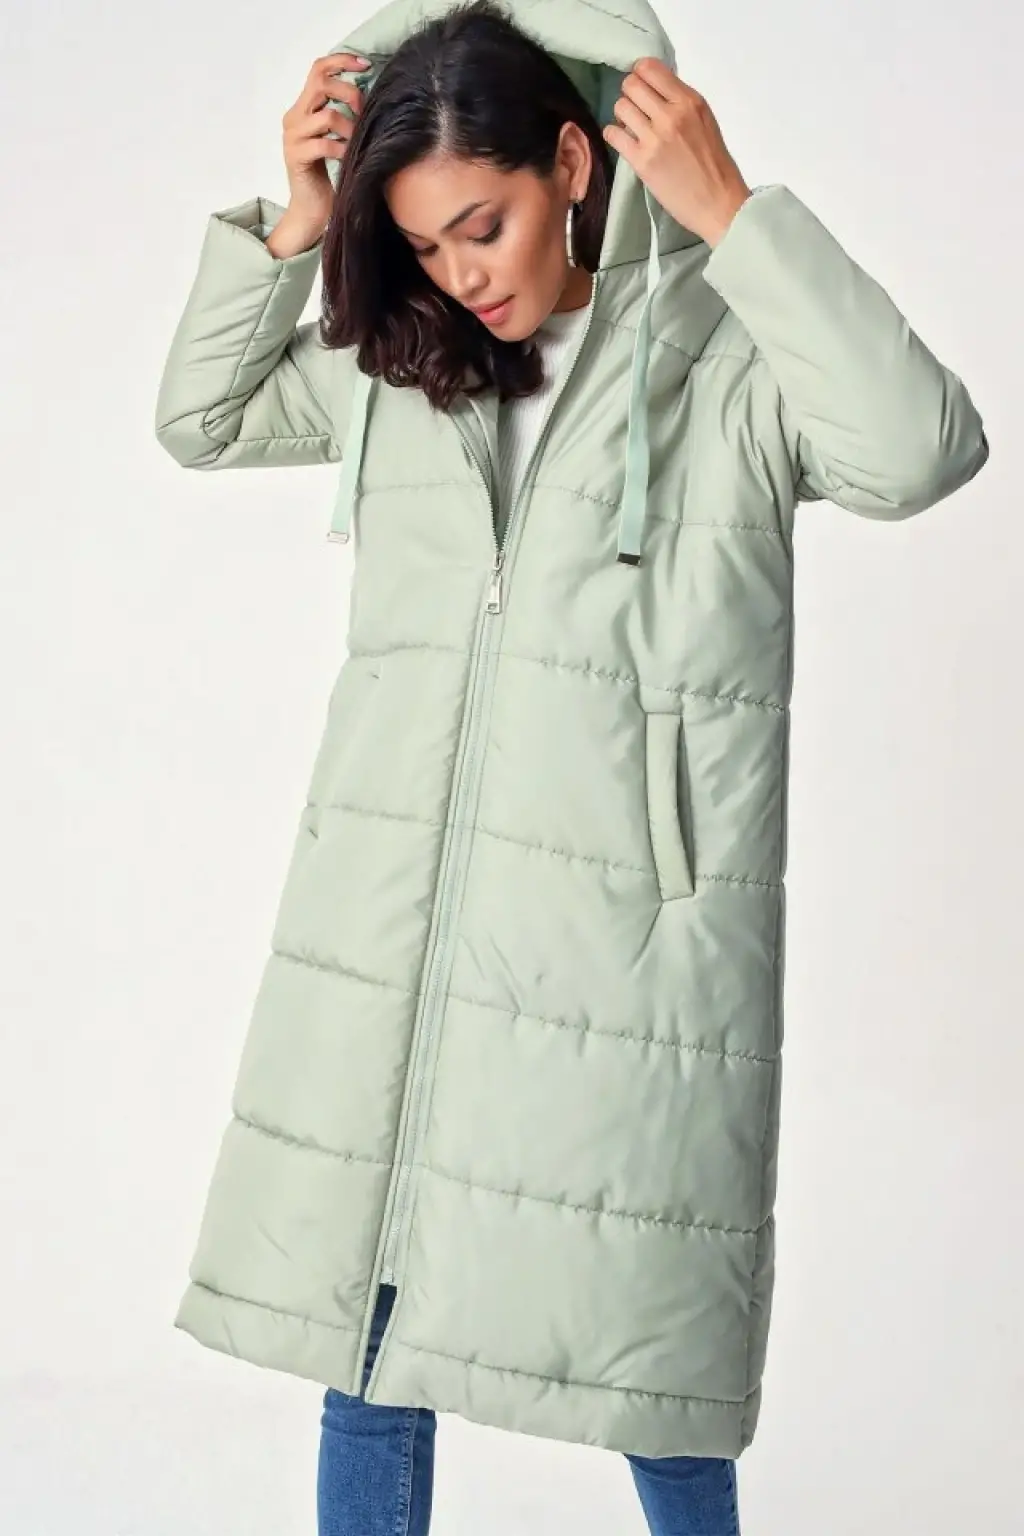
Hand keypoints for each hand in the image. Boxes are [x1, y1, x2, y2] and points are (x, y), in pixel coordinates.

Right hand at [274, 51, 370, 246]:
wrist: (311, 210)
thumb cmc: (329, 175)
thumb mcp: (337, 137)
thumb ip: (343, 114)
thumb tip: (370, 93)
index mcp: (302, 108)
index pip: (318, 69)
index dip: (342, 61)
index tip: (365, 65)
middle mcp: (294, 118)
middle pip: (321, 83)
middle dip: (349, 92)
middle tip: (364, 112)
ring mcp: (292, 137)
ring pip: (326, 115)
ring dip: (350, 127)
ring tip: (358, 142)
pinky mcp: (296, 157)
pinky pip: (325, 144)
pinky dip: (342, 149)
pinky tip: (349, 157)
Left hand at [602, 58, 751, 246]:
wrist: (718, 203)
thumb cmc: (715, 165)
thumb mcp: (704, 121)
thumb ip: (681, 103)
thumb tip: (656, 90)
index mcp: (689, 101)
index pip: (650, 67)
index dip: (640, 74)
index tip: (642, 86)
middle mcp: (671, 114)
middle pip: (631, 84)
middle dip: (629, 93)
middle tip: (636, 108)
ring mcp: (654, 137)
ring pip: (620, 106)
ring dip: (622, 114)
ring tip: (631, 127)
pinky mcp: (641, 161)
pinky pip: (613, 134)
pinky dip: (614, 134)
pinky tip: (623, 141)